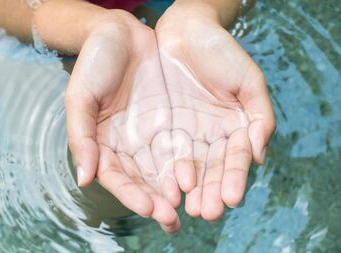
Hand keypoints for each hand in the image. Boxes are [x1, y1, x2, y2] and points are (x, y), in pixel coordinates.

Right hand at [64, 10, 179, 232]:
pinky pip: (183, 145)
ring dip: (178, 191)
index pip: (117, 177)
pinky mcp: (172, 121)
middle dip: (158, 201)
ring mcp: (151, 133)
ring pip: (165, 168)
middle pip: (143, 180)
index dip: (132, 194)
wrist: (121, 33)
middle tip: (173, 220)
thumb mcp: (80, 98)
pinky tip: (201, 179)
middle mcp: (128, 144)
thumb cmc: (94, 63)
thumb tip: (84, 179)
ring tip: (192, 209)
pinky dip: (192, 164)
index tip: (150, 208)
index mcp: (103, 144)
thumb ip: (81, 138)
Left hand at [155, 3, 275, 220]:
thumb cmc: (220, 51)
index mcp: (233, 128)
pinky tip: (165, 188)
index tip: (230, 197)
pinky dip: (164, 171)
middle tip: (205, 212)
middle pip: (210, 170)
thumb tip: (259, 156)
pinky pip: (162, 153)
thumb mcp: (248, 80)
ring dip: (186, 191)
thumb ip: (259, 117)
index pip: (235, 160)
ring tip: (185, 209)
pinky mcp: (161, 128)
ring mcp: (184, 134)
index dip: (234, 178)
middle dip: (209, 193)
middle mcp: (209, 137)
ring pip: (186, 167)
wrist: (184, 29)